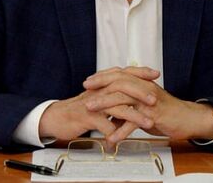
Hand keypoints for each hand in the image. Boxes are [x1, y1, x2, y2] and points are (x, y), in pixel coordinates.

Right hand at [37, 78, 155, 141]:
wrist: (57, 118)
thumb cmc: (79, 110)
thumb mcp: (98, 100)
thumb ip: (113, 97)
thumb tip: (131, 95)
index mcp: (103, 86)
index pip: (124, 74)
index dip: (140, 72)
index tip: (156, 74)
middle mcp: (99, 91)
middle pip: (122, 87)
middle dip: (141, 93)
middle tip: (155, 100)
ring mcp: (93, 104)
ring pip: (117, 107)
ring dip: (134, 116)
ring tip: (148, 123)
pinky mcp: (86, 117)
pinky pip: (103, 125)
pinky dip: (114, 133)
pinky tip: (122, 139)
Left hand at [83, 67, 212, 142]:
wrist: (188, 118)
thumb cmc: (166, 112)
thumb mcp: (144, 106)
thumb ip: (128, 108)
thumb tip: (110, 115)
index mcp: (142, 83)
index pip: (119, 74)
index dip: (102, 76)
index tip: (88, 81)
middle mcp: (144, 88)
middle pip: (118, 81)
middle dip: (100, 85)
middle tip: (85, 90)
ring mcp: (149, 100)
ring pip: (123, 97)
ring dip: (105, 103)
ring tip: (91, 109)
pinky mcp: (154, 114)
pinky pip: (134, 121)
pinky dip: (122, 130)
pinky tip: (113, 137)